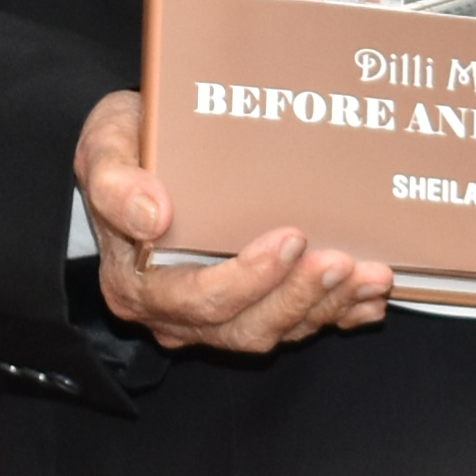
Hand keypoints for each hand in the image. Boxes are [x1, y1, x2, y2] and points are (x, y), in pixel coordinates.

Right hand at [76, 90, 393, 354]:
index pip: (198, 299)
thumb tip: (151, 215)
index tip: (291, 239)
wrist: (139, 158)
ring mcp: (216, 318)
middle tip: (341, 261)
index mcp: (138, 284)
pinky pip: (298, 325)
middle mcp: (177, 313)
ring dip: (327, 306)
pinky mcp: (251, 309)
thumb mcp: (104, 146)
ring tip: (371, 275)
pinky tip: (371, 298)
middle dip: (298, 297)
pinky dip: (339, 315)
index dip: (248, 278)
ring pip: (277, 329)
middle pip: (244, 326)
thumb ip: (115, 182)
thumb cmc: (127, 150)